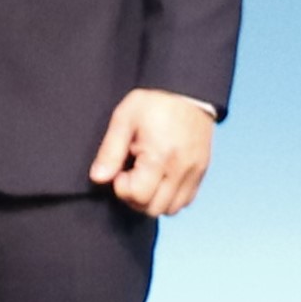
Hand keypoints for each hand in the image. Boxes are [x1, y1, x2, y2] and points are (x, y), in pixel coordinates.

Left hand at [89, 90, 215, 215]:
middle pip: (154, 208)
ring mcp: (194, 173)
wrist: (187, 92)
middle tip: (130, 174)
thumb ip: (110, 151)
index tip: (120, 170)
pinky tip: (159, 178)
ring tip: (145, 176)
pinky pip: (186, 201)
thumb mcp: (123, 119)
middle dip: (135, 197)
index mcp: (160, 156)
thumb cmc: (153, 103)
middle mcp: (181, 169)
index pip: (138, 196)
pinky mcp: (202, 172)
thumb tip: (98, 178)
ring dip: (153, 200)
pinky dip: (170, 197)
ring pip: (171, 209)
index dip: (122, 188)